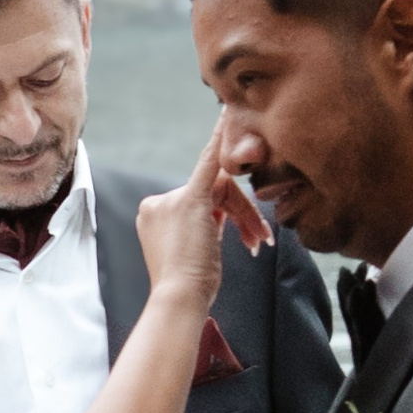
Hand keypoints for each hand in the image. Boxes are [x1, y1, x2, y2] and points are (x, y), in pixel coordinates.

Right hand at [136, 113, 269, 312]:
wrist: (179, 298)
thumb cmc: (188, 286)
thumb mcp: (197, 250)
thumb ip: (205, 223)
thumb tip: (223, 213)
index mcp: (155, 212)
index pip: (199, 199)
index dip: (221, 205)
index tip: (229, 210)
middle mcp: (158, 201)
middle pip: (213, 193)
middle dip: (241, 215)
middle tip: (258, 241)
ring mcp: (172, 199)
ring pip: (222, 191)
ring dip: (246, 216)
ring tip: (255, 242)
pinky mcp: (191, 199)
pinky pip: (209, 161)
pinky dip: (219, 138)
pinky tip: (228, 114)